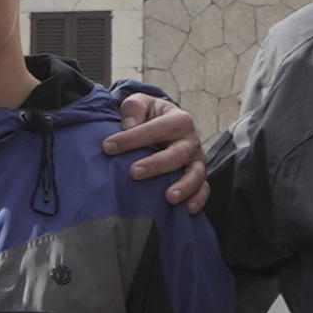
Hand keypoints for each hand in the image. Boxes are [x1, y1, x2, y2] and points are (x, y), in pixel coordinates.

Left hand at [106, 91, 216, 214]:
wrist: (166, 124)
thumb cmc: (149, 116)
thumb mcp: (140, 103)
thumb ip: (134, 108)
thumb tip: (129, 126)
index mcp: (178, 120)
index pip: (156, 129)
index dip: (132, 138)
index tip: (108, 147)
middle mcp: (190, 140)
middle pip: (178, 154)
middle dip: (157, 164)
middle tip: (134, 172)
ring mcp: (196, 160)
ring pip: (195, 173)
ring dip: (184, 186)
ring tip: (168, 197)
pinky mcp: (198, 177)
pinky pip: (203, 189)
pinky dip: (198, 199)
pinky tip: (187, 209)